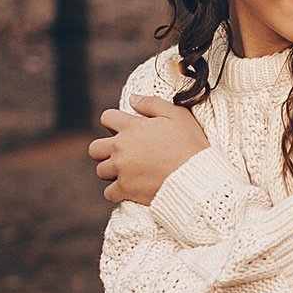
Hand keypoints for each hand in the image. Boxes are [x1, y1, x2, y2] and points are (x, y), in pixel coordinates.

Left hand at [89, 95, 209, 204]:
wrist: (197, 177)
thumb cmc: (191, 145)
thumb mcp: (177, 115)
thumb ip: (152, 104)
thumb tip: (132, 99)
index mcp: (132, 127)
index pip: (106, 118)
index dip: (113, 123)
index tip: (124, 130)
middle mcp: (121, 147)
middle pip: (95, 148)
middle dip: (105, 150)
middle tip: (122, 154)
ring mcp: (121, 169)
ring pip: (101, 171)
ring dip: (111, 171)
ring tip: (128, 172)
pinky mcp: (126, 189)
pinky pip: (109, 193)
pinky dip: (117, 193)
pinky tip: (129, 189)